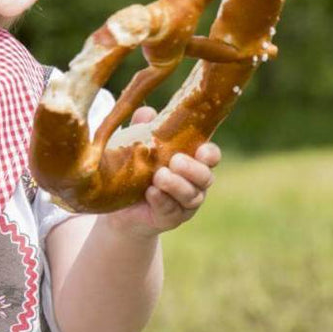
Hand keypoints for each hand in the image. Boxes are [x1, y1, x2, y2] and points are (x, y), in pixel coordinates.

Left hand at [102, 106, 220, 237]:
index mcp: (193, 161)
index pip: (210, 157)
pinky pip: (171, 211)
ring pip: (190, 196)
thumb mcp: (138, 146)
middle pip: (205, 178)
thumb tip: (147, 112)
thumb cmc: (137, 170)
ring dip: (176, 185)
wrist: (121, 206)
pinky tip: (151, 193)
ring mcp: (185, 204)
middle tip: (175, 161)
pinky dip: (162, 201)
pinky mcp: (171, 219)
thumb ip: (143, 128)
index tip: (201, 150)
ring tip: (159, 176)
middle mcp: (195, 184)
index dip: (210, 154)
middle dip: (192, 169)